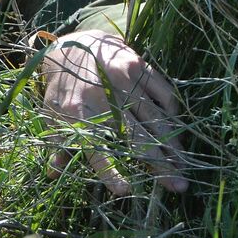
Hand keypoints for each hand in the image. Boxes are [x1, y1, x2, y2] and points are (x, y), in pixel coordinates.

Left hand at [41, 29, 186, 195]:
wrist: (74, 45)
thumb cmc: (64, 88)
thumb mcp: (52, 113)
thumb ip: (56, 144)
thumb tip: (54, 173)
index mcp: (75, 112)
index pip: (93, 148)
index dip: (107, 170)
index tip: (123, 191)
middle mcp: (101, 96)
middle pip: (134, 136)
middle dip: (158, 163)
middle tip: (178, 186)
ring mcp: (122, 79)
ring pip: (155, 118)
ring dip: (173, 144)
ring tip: (185, 166)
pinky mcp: (138, 66)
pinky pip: (163, 94)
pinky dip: (172, 115)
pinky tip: (177, 133)